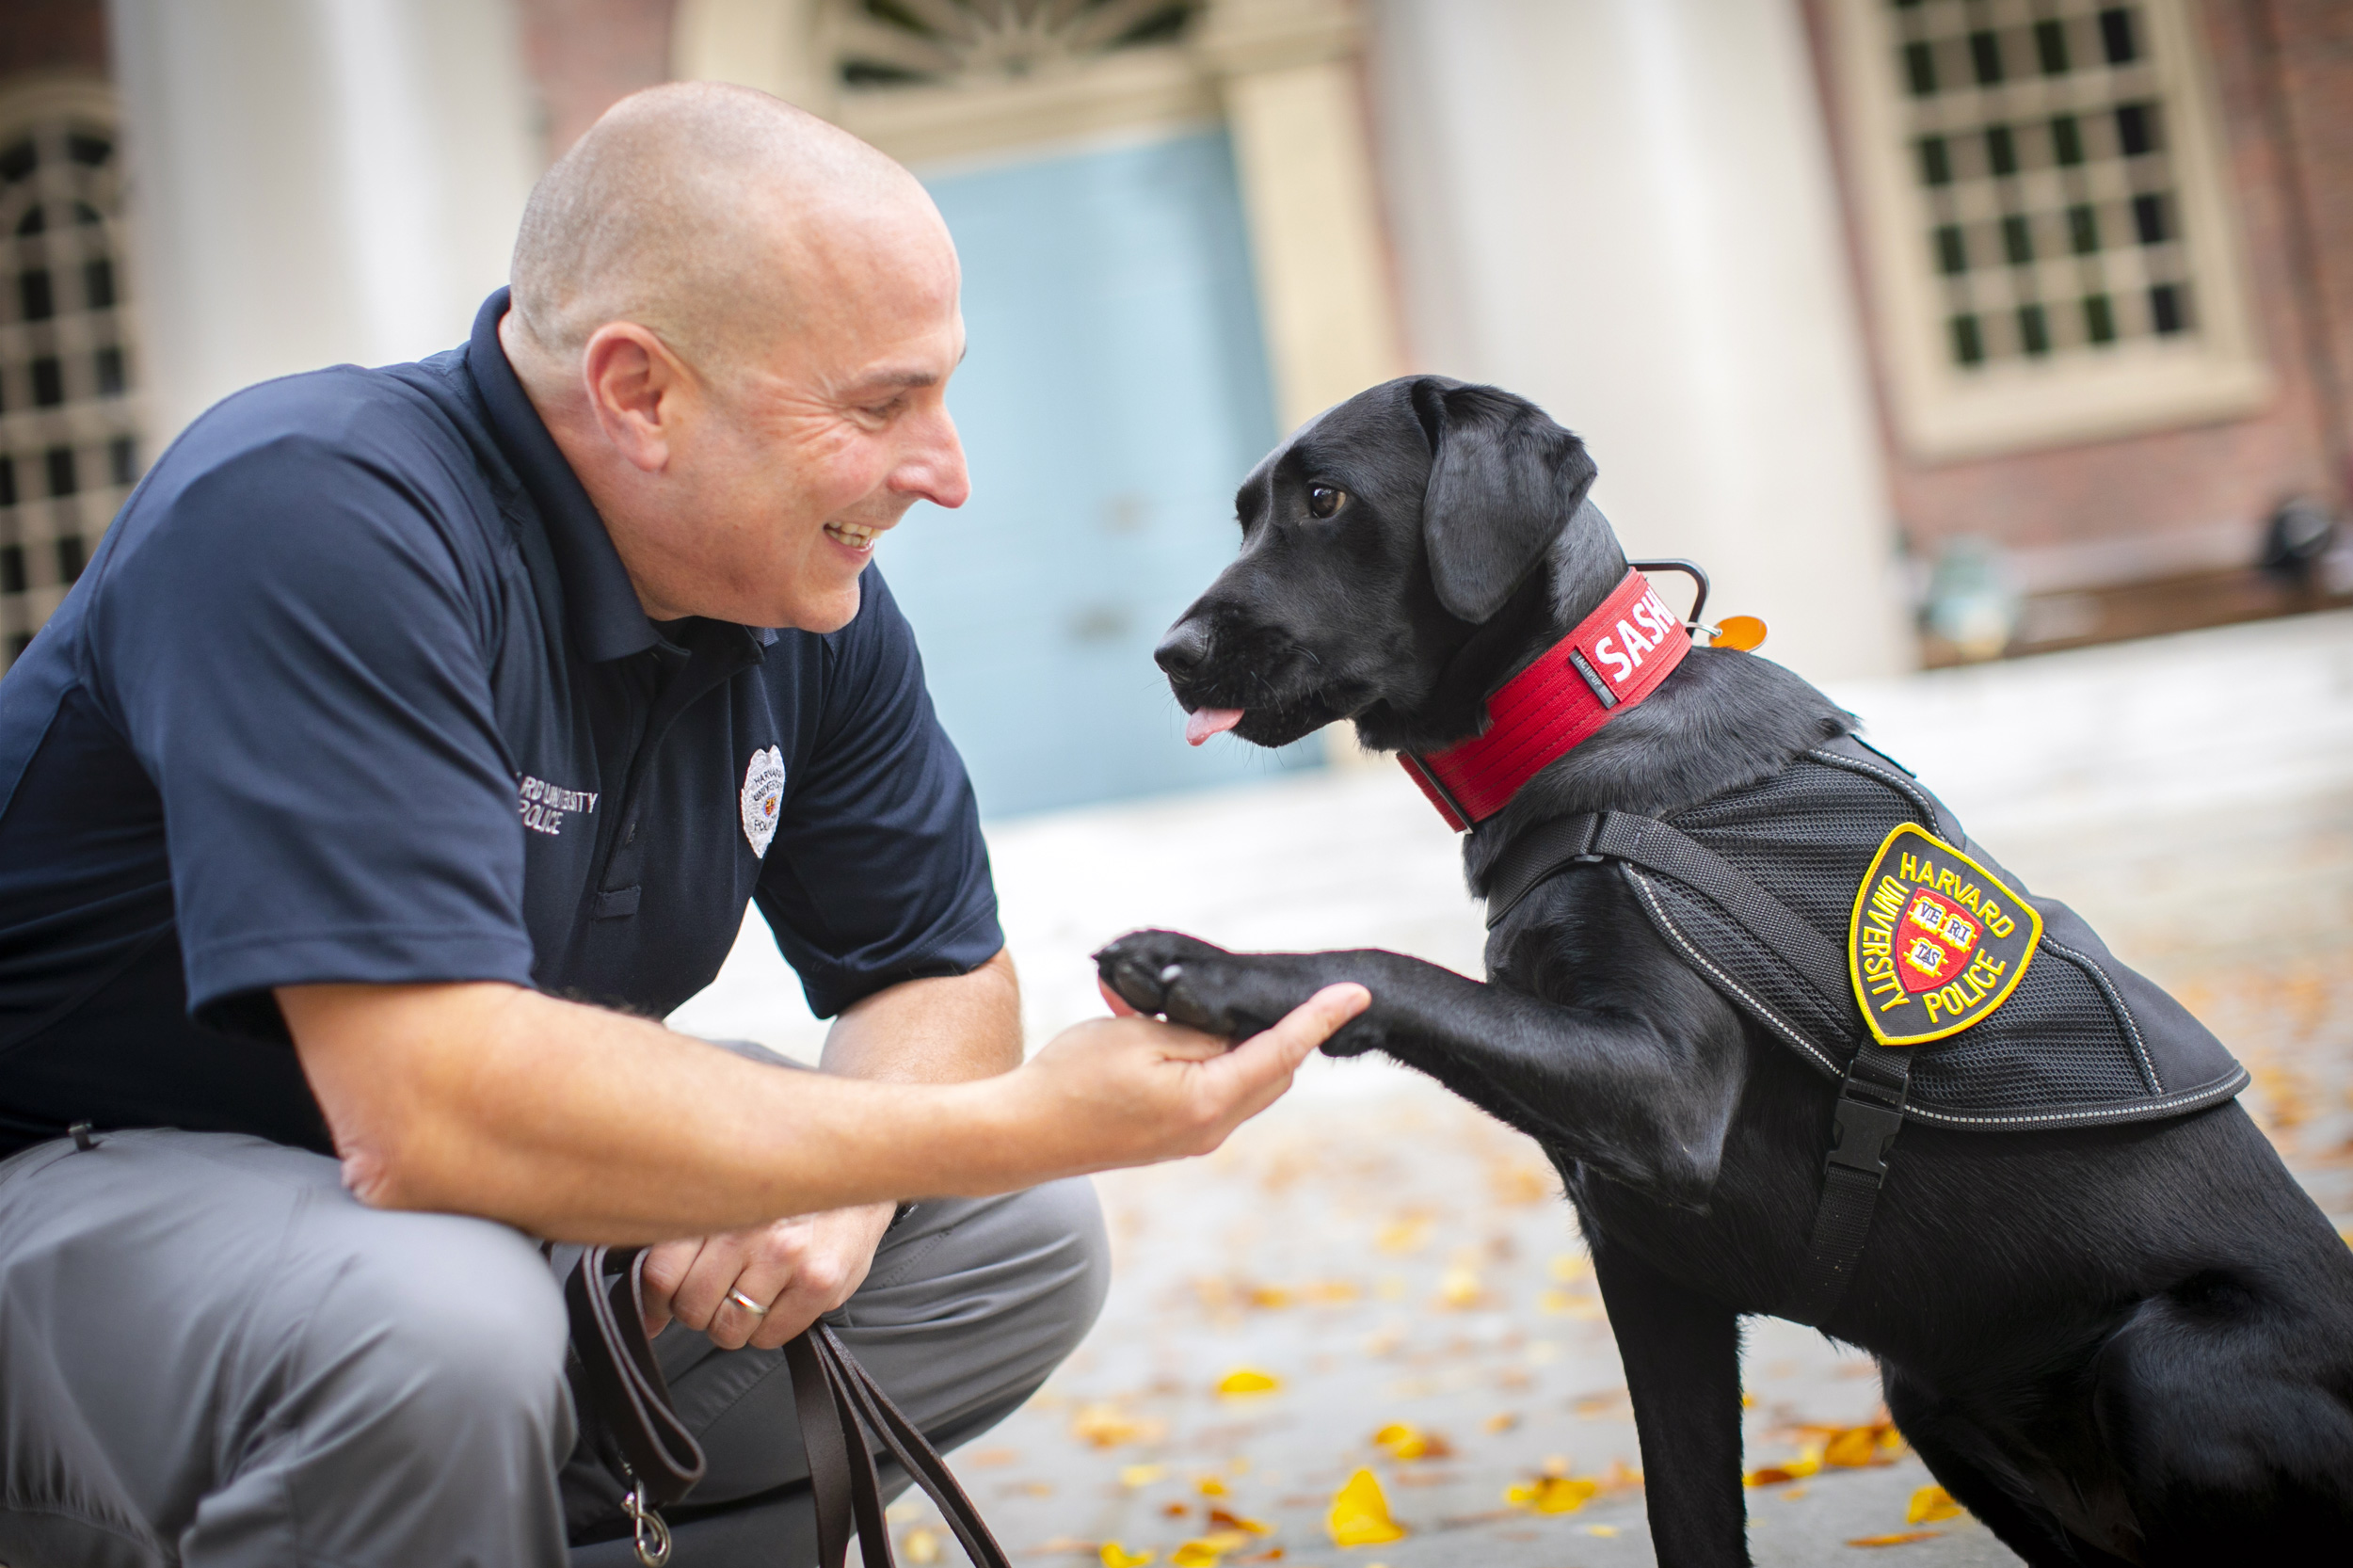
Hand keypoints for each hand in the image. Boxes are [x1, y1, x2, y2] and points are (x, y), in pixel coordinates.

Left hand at [638, 1200, 895, 1348]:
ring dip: (732, 1322)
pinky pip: (768, 1337)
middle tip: (715, 1293)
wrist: (859, 1169)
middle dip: (696, 1310)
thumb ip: (684, 1237)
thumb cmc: (786, 1188)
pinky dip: (767, 1328)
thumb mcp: (730, 1194)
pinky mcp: (821, 1284)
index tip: (658, 1308)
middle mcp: (751, 1229)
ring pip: (727, 1329)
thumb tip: (648, 1305)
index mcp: (718, 1203)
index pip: (660, 1274)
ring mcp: (788, 1258)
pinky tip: (779, 1297)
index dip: (652, 1301)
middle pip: (691, 1307)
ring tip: (749, 1294)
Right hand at [1011, 981, 1369, 1174]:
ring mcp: (1193, 1140)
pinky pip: (1215, 1094)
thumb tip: (1238, 1028)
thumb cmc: (1073, 1079)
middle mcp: (1211, 1129)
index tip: (1354, 995)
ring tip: (1189, 1010)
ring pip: (1245, 1083)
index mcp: (1209, 1102)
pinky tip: (1172, 1035)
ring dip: (1237, 1044)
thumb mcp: (1141, 1037)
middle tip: (1260, 991)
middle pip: (1273, 1072)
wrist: (1021, 1134)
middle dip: (1277, 1031)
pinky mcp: (1173, 1140)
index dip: (1318, 1019)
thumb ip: (1200, 1029)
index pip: (1282, 1051)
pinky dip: (1210, 1061)